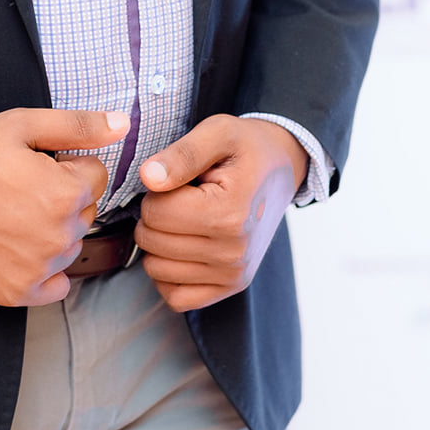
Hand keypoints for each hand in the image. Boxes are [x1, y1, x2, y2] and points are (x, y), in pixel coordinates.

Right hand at [0, 108, 128, 307]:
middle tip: (20, 189)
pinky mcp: (20, 292)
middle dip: (62, 197)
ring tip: (11, 215)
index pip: (96, 175)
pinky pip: (56, 285)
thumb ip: (77, 125)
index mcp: (67, 193)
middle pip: (85, 211)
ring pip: (70, 245)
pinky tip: (17, 249)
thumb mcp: (20, 126)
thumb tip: (123, 123)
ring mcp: (41, 268)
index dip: (67, 165)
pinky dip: (44, 270)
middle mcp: (61, 235)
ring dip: (52, 231)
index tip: (37, 164)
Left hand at [134, 116, 307, 312]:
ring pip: (156, 270)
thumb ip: (182, 154)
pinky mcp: (231, 287)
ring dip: (158, 244)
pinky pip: (175, 297)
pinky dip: (168, 274)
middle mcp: (234, 252)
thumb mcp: (219, 132)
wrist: (281, 169)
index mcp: (229, 213)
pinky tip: (181, 247)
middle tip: (182, 198)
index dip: (156, 191)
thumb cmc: (246, 148)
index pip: (155, 212)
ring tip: (184, 219)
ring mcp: (234, 275)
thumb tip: (148, 178)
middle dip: (155, 215)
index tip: (180, 180)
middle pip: (152, 241)